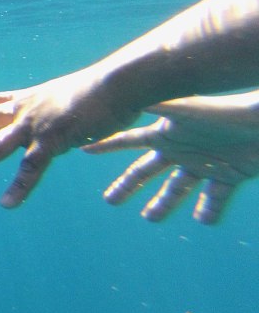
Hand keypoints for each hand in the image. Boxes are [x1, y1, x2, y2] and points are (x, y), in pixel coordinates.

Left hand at [0, 69, 138, 206]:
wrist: (122, 80)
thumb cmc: (111, 86)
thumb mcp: (80, 96)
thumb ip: (72, 110)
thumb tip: (79, 121)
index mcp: (30, 100)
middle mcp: (25, 111)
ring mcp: (35, 126)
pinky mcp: (54, 141)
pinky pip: (31, 169)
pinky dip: (19, 188)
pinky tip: (6, 204)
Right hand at [83, 94, 258, 223]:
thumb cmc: (222, 112)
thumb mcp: (182, 109)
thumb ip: (152, 103)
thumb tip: (118, 92)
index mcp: (165, 135)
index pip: (128, 142)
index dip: (106, 146)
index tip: (85, 148)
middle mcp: (180, 150)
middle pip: (146, 172)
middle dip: (127, 186)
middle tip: (110, 201)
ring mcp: (203, 164)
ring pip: (177, 189)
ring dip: (163, 204)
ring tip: (150, 218)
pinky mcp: (228, 176)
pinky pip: (215, 199)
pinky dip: (210, 211)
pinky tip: (203, 220)